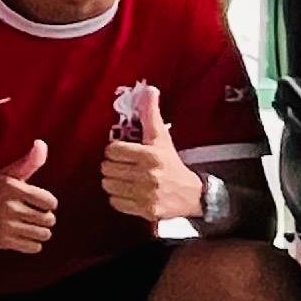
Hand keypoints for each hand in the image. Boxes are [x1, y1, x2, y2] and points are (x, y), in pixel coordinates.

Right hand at [0, 142, 55, 254]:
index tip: (39, 202)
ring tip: (32, 225)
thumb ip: (29, 161)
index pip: (50, 202)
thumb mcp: (9, 174)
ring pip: (44, 234)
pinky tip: (24, 235)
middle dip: (45, 217)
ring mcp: (4, 226)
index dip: (49, 202)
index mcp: (12, 188)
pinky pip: (34, 247)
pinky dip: (33, 243)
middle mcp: (8, 207)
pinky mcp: (2, 241)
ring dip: (41, 231)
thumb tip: (41, 143)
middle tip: (34, 214)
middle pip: (48, 219)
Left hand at [99, 93, 202, 223]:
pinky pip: (115, 202)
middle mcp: (148, 176)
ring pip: (109, 185)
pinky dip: (118, 197)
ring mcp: (146, 195)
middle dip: (112, 165)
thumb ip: (151, 114)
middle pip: (107, 168)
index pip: (113, 150)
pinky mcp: (145, 210)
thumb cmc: (172, 163)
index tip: (123, 151)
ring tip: (124, 178)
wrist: (192, 195)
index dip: (115, 150)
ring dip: (113, 181)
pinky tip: (128, 192)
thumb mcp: (161, 138)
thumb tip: (148, 89)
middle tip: (122, 165)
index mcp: (151, 155)